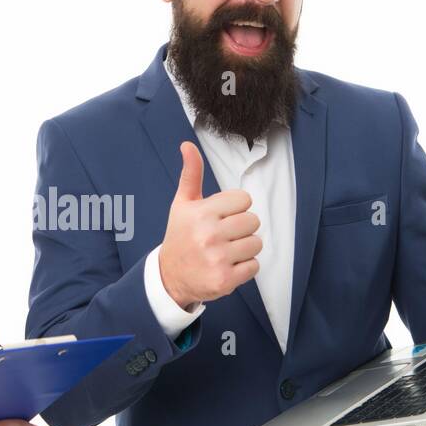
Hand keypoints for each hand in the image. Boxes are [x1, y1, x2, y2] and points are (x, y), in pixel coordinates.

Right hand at [159, 141, 261, 309]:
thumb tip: (187, 145)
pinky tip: (228, 265)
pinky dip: (245, 268)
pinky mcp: (225, 279)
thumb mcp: (182, 204)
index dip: (236, 208)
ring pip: (256, 244)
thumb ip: (191, 174)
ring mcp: (217, 258)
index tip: (221, 217)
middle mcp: (208, 234)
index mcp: (201, 212)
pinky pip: (255, 266)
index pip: (244, 200)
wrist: (169, 276)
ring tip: (226, 251)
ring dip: (245, 248)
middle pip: (253, 221)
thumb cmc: (181, 236)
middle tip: (224, 236)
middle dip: (242, 228)